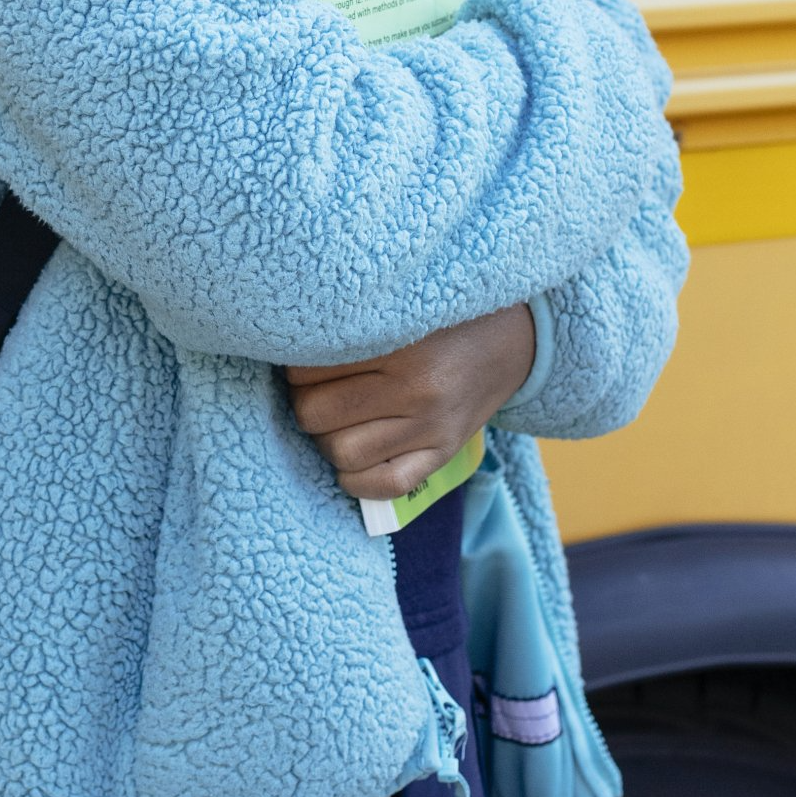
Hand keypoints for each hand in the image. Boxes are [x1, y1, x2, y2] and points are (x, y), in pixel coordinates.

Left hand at [284, 305, 535, 499]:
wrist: (511, 340)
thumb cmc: (439, 319)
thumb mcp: (396, 310)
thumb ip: (349, 329)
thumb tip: (284, 350)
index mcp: (397, 344)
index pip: (306, 369)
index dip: (294, 368)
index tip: (303, 360)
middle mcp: (416, 389)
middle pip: (316, 414)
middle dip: (305, 404)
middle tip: (316, 391)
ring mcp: (430, 427)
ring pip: (341, 453)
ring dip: (326, 440)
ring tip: (336, 420)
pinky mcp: (443, 454)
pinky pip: (384, 485)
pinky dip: (355, 480)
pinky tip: (352, 460)